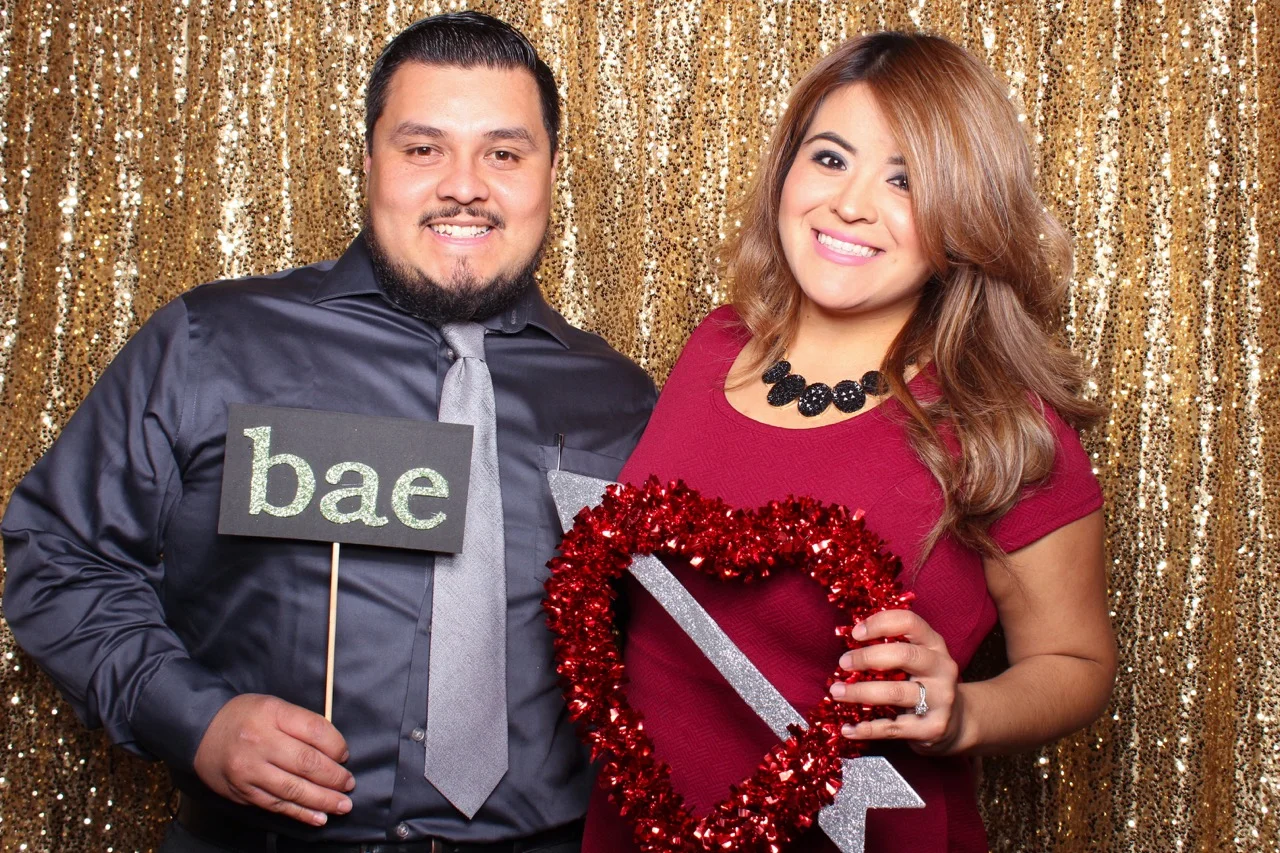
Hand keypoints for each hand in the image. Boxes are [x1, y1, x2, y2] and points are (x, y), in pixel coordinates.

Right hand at [194, 694, 354, 825]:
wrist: (200, 731)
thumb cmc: (245, 717)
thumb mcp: (273, 706)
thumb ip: (301, 724)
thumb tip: (334, 749)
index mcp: (272, 713)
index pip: (315, 730)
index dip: (336, 746)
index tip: (345, 755)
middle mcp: (260, 741)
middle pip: (307, 763)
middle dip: (334, 777)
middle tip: (349, 783)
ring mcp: (249, 769)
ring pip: (293, 789)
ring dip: (323, 800)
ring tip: (342, 805)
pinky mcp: (242, 791)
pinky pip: (276, 805)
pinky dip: (300, 813)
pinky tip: (318, 817)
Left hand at [828, 609, 963, 754]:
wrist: (957, 722)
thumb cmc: (925, 682)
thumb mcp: (918, 658)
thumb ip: (893, 646)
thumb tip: (850, 641)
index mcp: (935, 645)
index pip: (909, 622)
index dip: (880, 623)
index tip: (855, 634)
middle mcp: (942, 668)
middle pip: (903, 655)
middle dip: (867, 658)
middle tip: (843, 663)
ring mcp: (941, 699)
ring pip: (895, 693)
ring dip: (860, 692)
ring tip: (837, 692)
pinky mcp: (933, 728)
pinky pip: (893, 727)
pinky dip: (867, 729)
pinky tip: (848, 728)